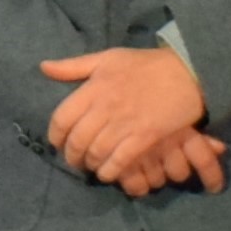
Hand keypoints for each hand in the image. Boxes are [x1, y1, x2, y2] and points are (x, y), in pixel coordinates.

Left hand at [40, 43, 210, 183]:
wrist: (186, 72)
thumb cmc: (145, 65)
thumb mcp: (107, 58)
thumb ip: (74, 66)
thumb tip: (43, 67)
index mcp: (94, 86)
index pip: (62, 117)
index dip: (55, 136)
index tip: (57, 143)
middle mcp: (105, 106)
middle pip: (77, 140)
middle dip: (71, 155)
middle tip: (74, 160)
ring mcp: (125, 122)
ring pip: (96, 152)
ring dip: (90, 164)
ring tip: (91, 166)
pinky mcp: (145, 136)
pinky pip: (120, 161)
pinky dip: (110, 170)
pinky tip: (108, 172)